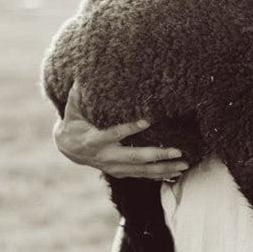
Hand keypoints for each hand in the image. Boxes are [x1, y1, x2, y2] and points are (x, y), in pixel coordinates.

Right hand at [54, 80, 188, 179]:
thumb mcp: (72, 108)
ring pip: (142, 170)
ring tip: (184, 164)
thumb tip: (84, 75)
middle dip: (157, 154)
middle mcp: (106, 157)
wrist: (68, 148)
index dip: (130, 129)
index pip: (114, 134)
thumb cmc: (74, 122)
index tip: (147, 121)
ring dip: (164, 168)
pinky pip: (142, 175)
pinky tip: (177, 173)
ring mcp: (114, 167)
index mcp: (94, 140)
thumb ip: (78, 94)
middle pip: (134, 157)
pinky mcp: (120, 173)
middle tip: (177, 150)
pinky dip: (160, 175)